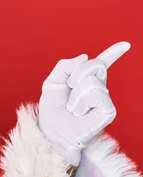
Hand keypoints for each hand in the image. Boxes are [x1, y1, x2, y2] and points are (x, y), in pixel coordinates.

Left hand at [38, 42, 129, 165]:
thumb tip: (85, 57)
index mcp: (85, 80)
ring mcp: (104, 98)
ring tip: (73, 108)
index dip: (113, 53)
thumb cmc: (53, 110)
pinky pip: (96, 94)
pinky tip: (80, 113)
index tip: (125, 45)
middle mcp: (98, 87)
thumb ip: (65, 66)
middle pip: (95, 65)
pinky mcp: (109, 109)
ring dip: (75, 95)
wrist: (53, 131)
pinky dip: (82, 102)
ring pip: (91, 81)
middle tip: (68, 91)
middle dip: (76, 75)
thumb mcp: (52, 83)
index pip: (101, 64)